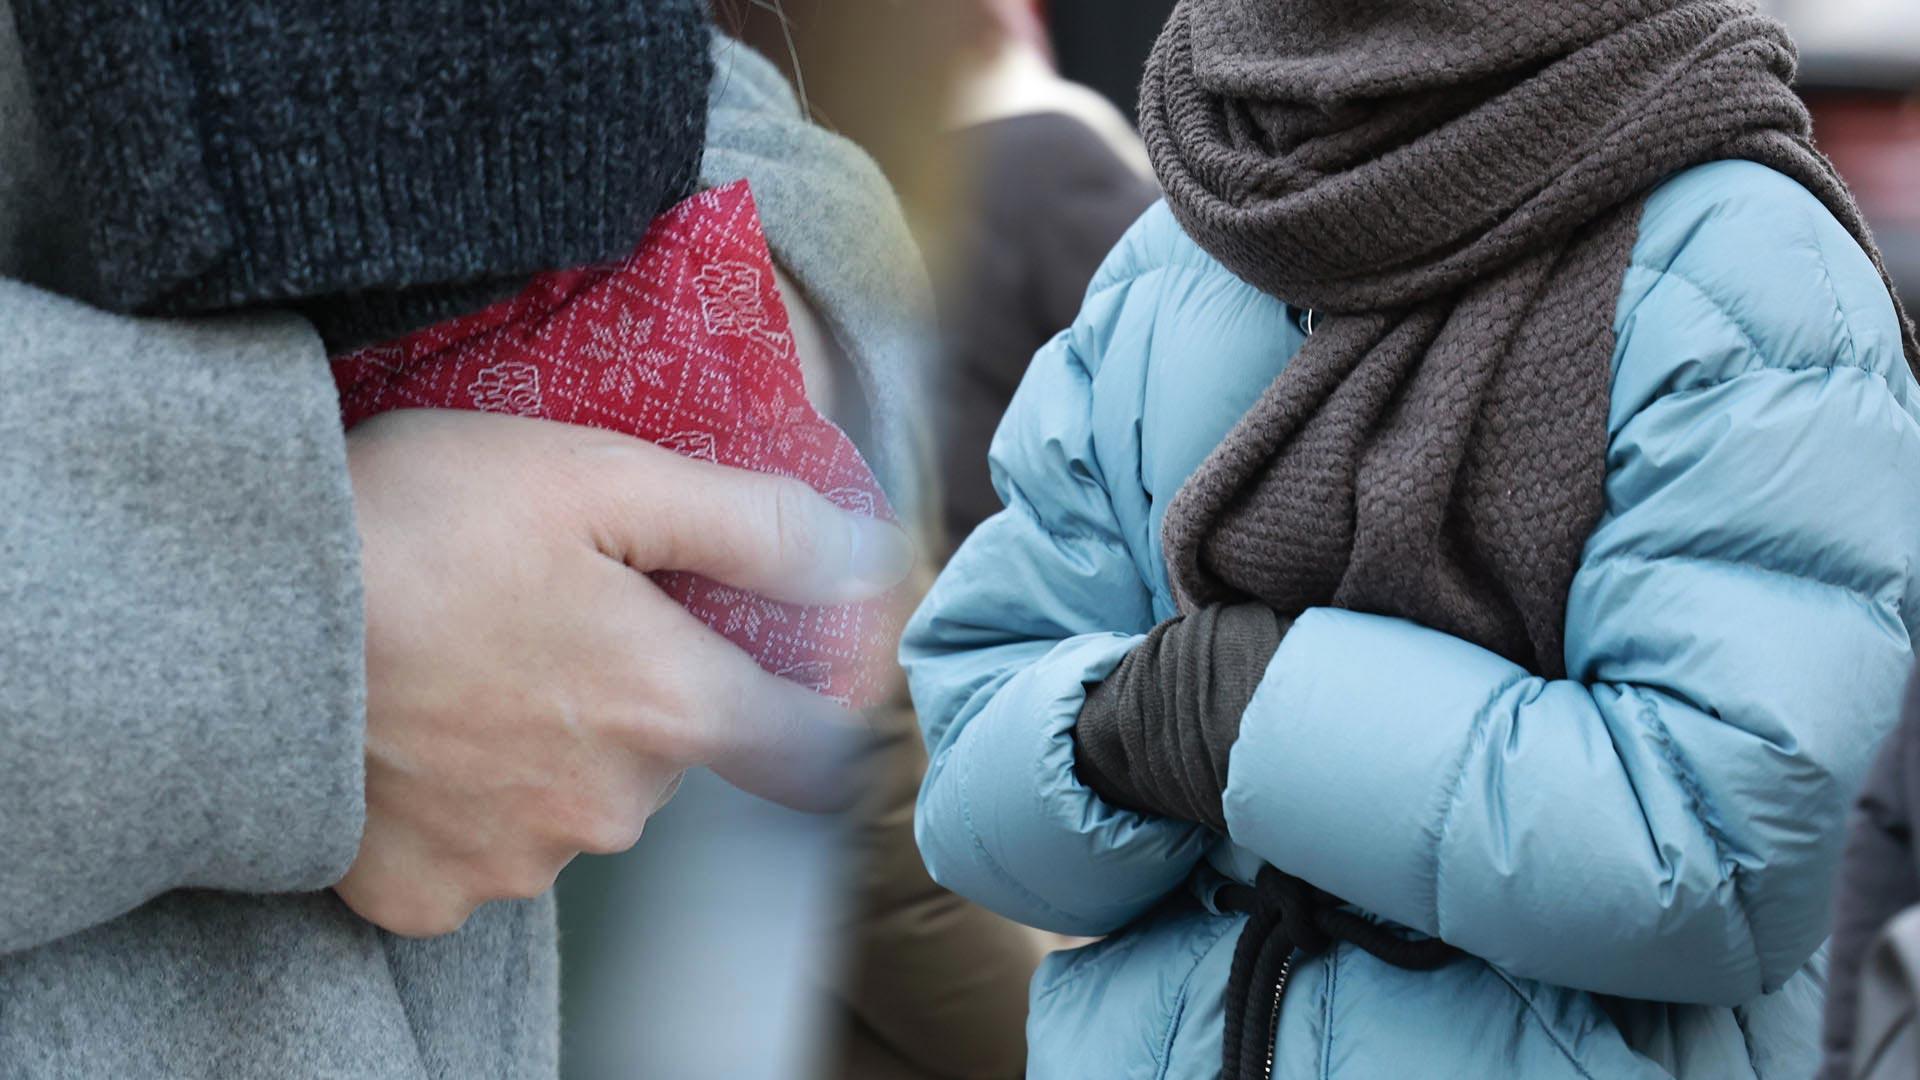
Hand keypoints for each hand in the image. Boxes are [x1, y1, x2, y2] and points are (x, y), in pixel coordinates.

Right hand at [334, 408, 912, 936]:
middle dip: (633, 689)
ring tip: (461, 658)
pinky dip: (461, 798)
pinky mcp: (423, 895)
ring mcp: (515, 864)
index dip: (816, 709)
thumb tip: (864, 557)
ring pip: (572, 798)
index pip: (812, 752)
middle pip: (669, 753)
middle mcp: (612, 809)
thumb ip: (751, 525)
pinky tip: (412, 731)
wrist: (231, 617)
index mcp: (670, 710)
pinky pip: (478, 848)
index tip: (781, 669)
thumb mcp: (599, 478)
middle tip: (546, 609)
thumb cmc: (418, 526)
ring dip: (544, 741)